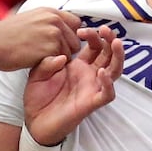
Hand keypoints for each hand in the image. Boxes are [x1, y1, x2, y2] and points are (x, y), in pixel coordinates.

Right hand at [0, 8, 81, 70]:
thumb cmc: (6, 35)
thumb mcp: (29, 19)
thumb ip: (47, 21)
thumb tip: (60, 28)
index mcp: (50, 11)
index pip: (76, 23)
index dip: (70, 35)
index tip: (61, 43)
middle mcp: (54, 20)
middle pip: (76, 40)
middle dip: (66, 49)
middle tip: (48, 54)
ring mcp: (54, 33)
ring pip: (70, 52)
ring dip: (59, 58)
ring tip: (41, 57)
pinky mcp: (51, 48)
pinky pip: (61, 61)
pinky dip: (52, 64)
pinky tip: (38, 61)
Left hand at [22, 25, 123, 146]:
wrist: (34, 121)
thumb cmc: (38, 97)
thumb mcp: (37, 73)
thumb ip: (47, 62)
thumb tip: (62, 57)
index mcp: (78, 65)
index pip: (94, 46)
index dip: (92, 35)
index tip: (80, 30)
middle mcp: (89, 75)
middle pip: (108, 54)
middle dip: (110, 40)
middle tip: (106, 29)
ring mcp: (92, 88)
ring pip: (114, 71)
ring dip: (118, 57)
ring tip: (116, 43)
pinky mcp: (91, 103)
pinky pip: (107, 94)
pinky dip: (108, 83)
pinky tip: (101, 72)